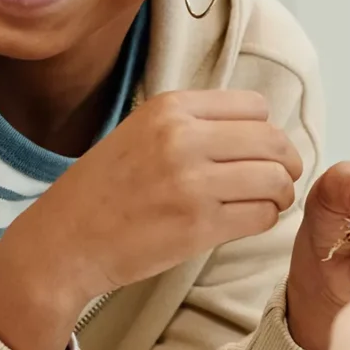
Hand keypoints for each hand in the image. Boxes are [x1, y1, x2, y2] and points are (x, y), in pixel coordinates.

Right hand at [0, 90, 302, 349]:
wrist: (63, 241)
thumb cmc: (103, 189)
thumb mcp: (140, 132)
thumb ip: (192, 123)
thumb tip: (257, 129)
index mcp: (170, 108)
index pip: (256, 107)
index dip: (266, 131)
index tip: (261, 151)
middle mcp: (182, 138)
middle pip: (273, 141)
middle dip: (286, 162)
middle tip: (279, 180)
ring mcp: (191, 183)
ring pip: (274, 180)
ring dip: (279, 194)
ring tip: (267, 203)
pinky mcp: (197, 227)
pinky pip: (261, 216)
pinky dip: (265, 220)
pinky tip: (247, 221)